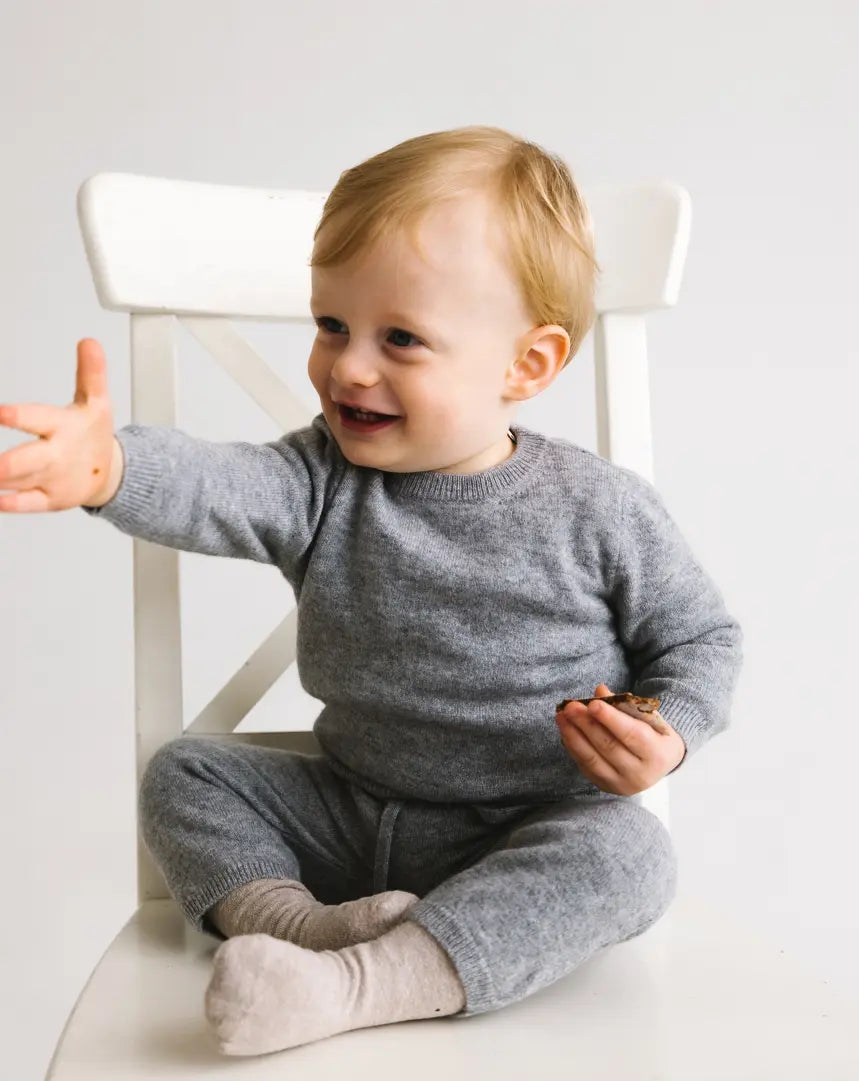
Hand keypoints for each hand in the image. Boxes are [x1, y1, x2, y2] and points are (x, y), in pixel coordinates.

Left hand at [0, 339, 119, 511]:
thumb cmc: (93, 436)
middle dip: (2, 464)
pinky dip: (7, 502)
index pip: (37, 419)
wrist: (111, 475)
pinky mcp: (48, 500)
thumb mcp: (97, 402)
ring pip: (17, 480)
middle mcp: (56, 455)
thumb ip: (91, 373)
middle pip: (25, 460)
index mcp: (64, 427)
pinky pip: (25, 503)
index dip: (16, 416)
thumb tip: (90, 343)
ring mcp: (51, 480)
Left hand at [555, 683, 686, 794]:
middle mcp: (640, 774)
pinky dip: (573, 747)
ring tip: (562, 716)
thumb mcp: (649, 718)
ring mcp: (621, 784)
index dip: (611, 719)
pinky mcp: (605, 786)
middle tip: (570, 706)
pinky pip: (585, 766)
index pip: (632, 735)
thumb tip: (600, 691)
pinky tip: (565, 730)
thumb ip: (625, 705)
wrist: (660, 765)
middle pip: (608, 747)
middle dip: (586, 724)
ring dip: (573, 735)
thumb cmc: (654, 735)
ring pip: (592, 759)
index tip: (593, 703)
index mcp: (657, 754)